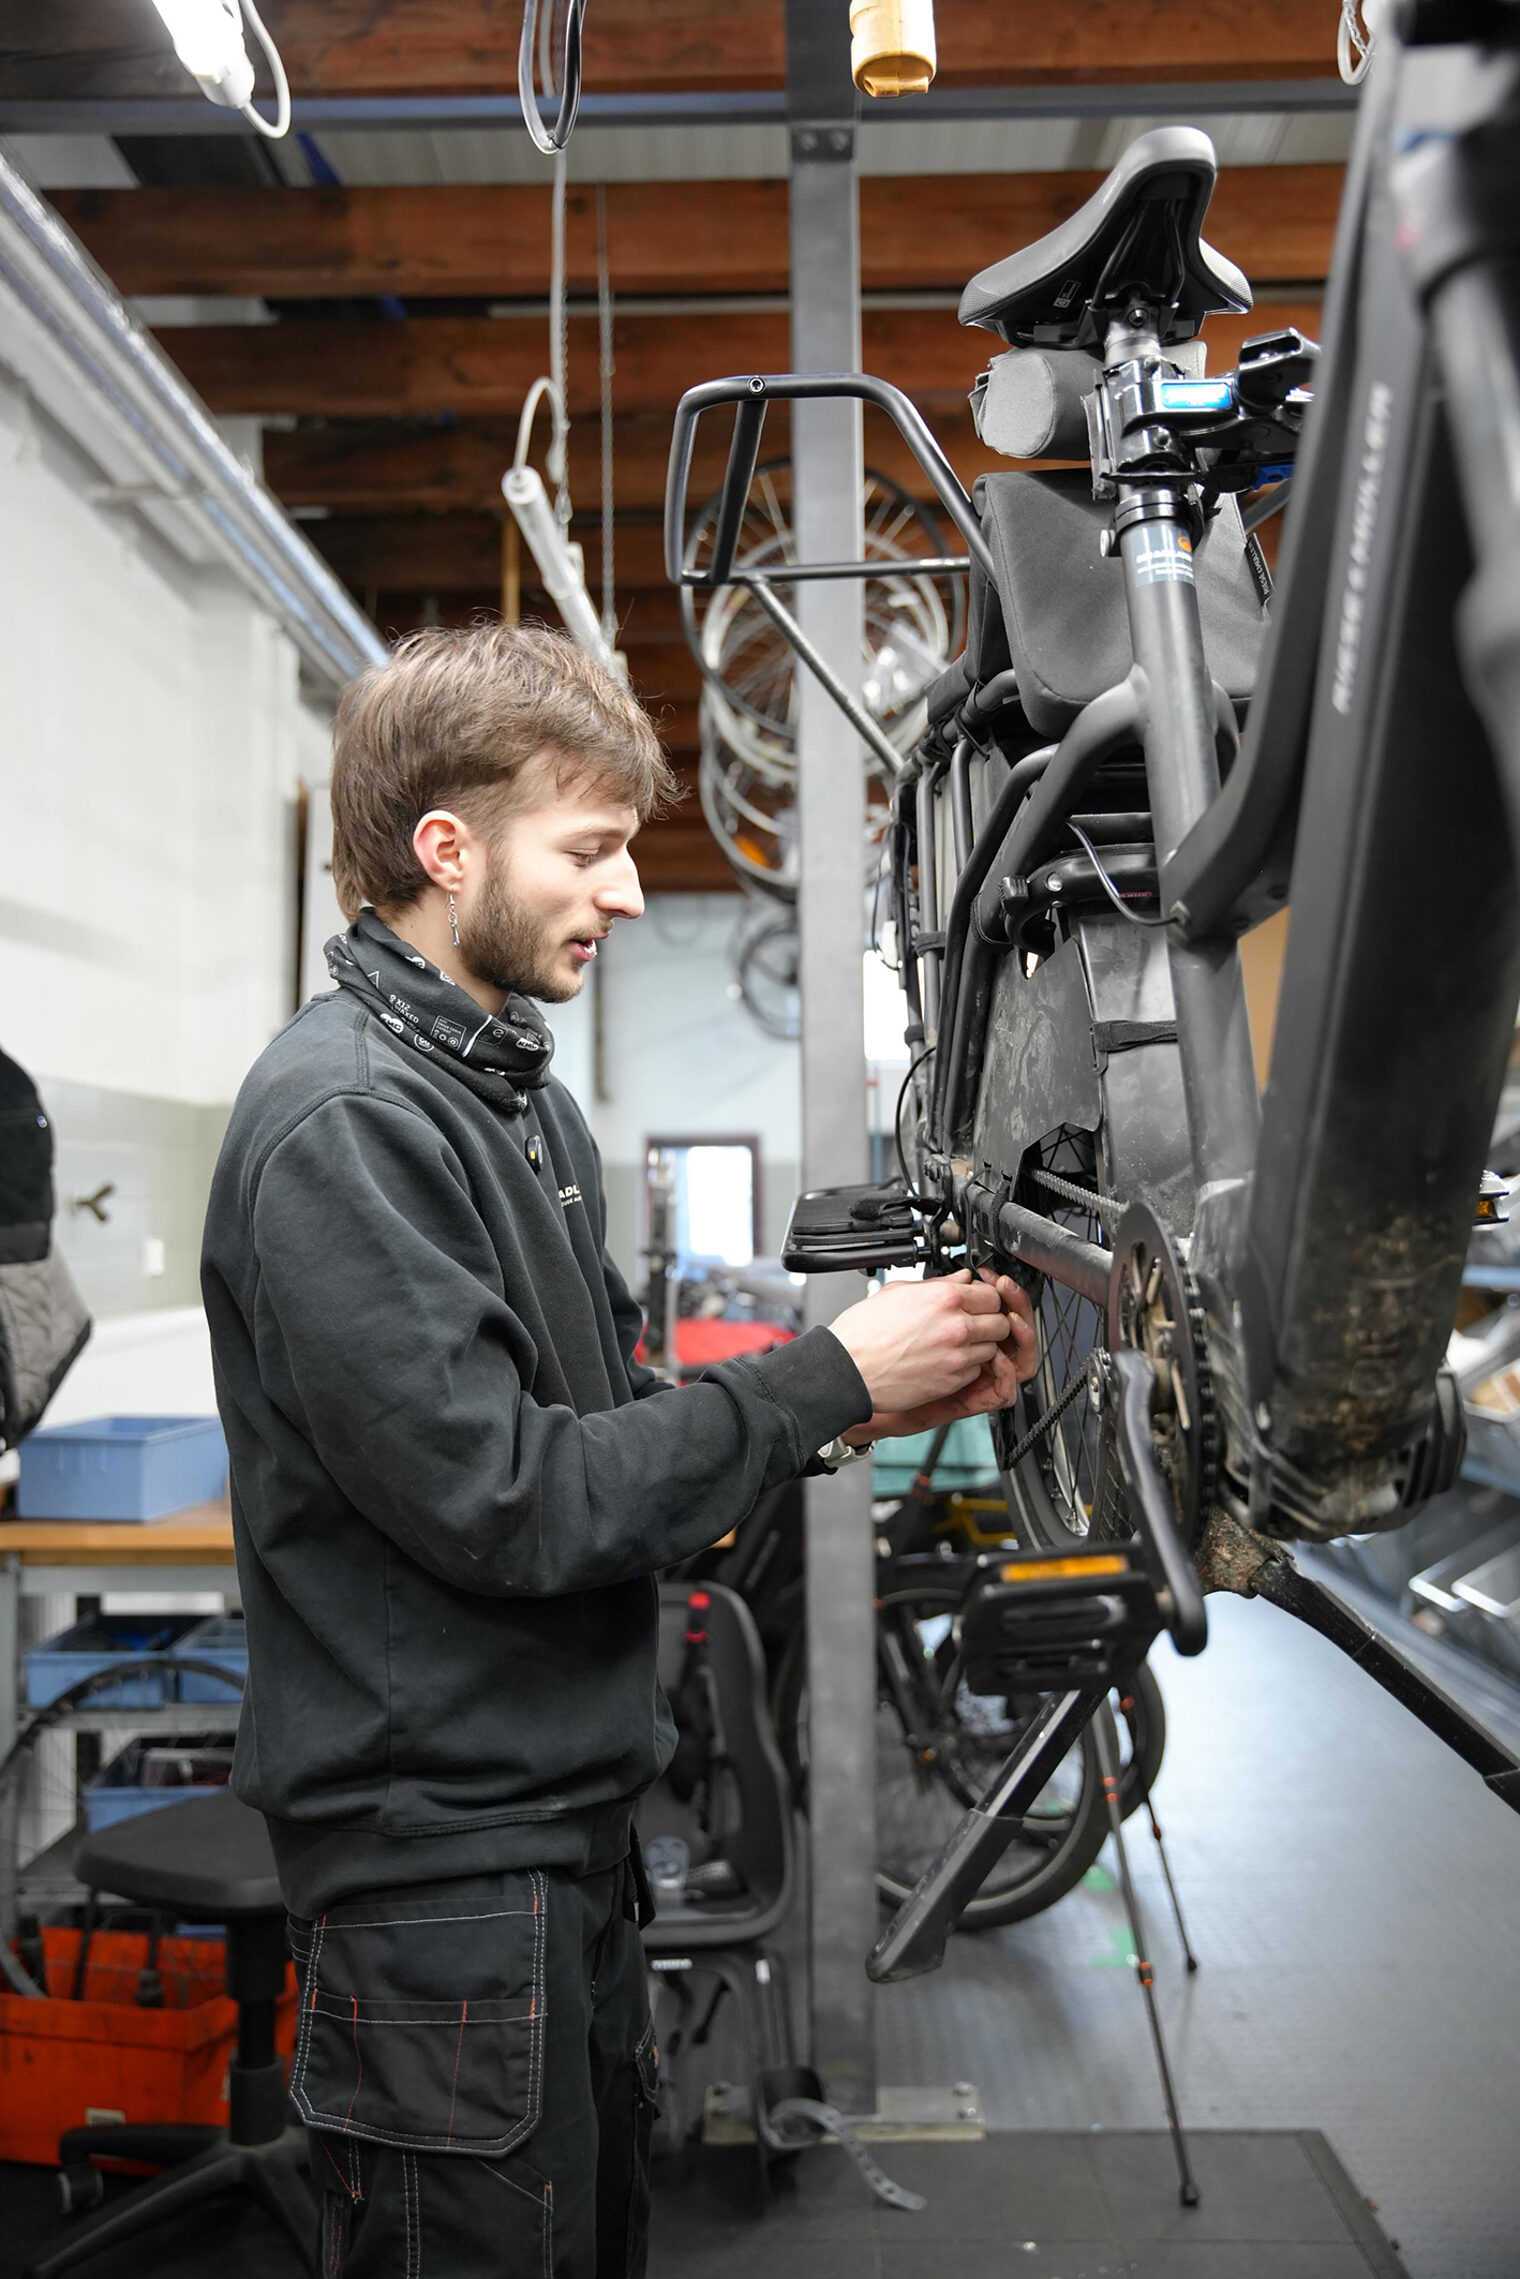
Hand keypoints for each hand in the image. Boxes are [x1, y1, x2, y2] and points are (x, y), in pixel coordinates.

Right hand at [843, 1275, 1037, 1442]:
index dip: (985, 1298)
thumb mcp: (897, 1292)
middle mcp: (956, 1326)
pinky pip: (976, 1371)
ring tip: (958, 1344)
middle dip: (990, 1322)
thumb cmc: (863, 1332)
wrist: (847, 1369)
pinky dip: (967, 1366)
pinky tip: (947, 1360)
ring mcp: (956, 1356)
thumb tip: (959, 1278)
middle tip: (975, 1323)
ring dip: (981, 1345)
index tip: (978, 1303)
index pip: (991, 1294)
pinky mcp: (951, 1381)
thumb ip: (937, 1284)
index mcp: (944, 1298)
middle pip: (1001, 1322)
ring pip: (992, 1348)